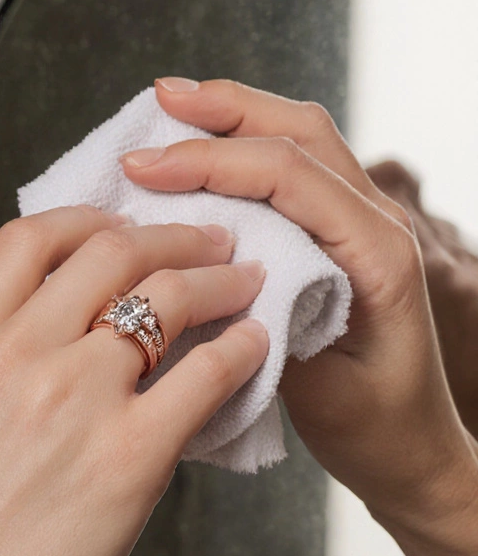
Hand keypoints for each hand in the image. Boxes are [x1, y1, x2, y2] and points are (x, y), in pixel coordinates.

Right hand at [0, 208, 267, 555]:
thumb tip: (47, 330)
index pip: (30, 238)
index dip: (88, 218)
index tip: (118, 224)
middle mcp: (14, 356)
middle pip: (110, 249)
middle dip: (172, 234)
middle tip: (204, 241)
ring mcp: (74, 400)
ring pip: (168, 295)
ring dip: (218, 278)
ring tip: (241, 283)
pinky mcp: (129, 457)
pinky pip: (206, 373)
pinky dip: (241, 349)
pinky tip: (251, 348)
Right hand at [121, 78, 477, 536]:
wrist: (413, 454)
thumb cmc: (372, 432)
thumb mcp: (318, 391)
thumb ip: (267, 325)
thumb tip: (205, 272)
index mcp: (377, 254)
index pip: (289, 176)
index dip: (210, 160)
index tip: (143, 169)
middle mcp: (376, 225)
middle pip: (302, 132)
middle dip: (224, 109)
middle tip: (155, 101)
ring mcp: (361, 226)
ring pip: (301, 140)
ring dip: (234, 116)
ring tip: (170, 108)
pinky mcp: (338, 238)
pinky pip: (294, 172)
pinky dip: (243, 149)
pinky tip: (201, 154)